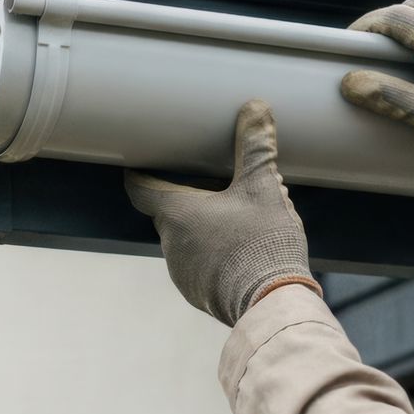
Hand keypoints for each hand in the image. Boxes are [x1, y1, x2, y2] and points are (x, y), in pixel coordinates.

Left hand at [125, 100, 318, 326]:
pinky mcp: (198, 292)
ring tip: (240, 218)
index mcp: (176, 214)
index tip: (141, 163)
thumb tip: (255, 108)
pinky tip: (242, 249)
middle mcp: (170, 244)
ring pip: (186, 239)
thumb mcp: (264, 189)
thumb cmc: (262, 244)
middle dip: (190, 197)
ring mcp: (182, 272)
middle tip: (218, 186)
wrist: (272, 304)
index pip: (141, 189)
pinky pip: (198, 264)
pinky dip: (213, 253)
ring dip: (204, 227)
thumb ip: (256, 149)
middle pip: (170, 211)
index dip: (140, 174)